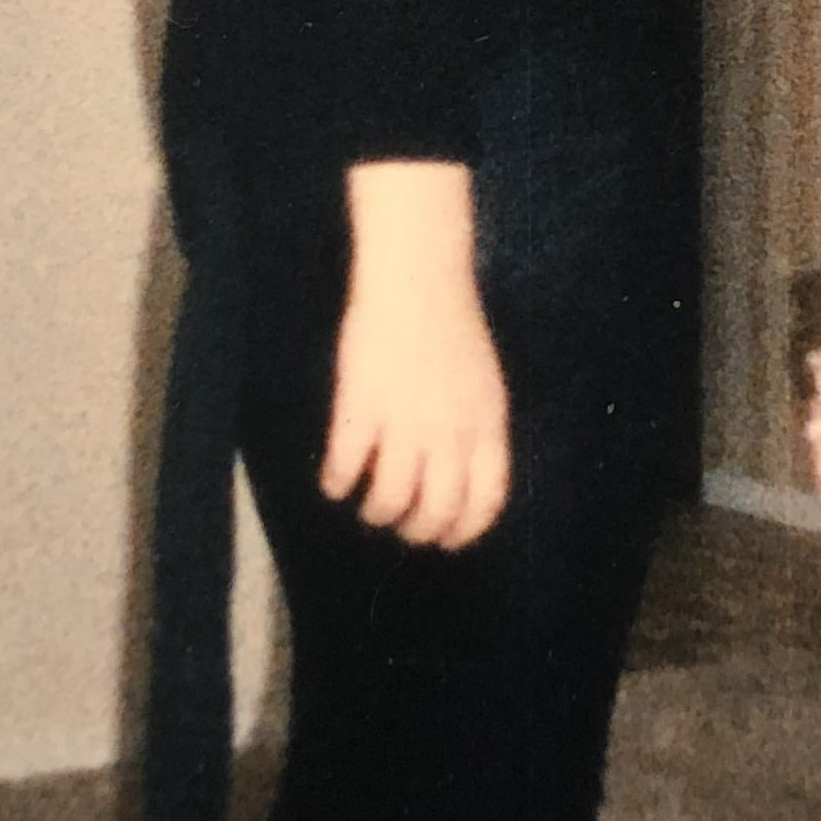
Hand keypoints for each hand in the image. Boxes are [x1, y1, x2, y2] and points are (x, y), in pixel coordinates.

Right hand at [323, 164, 512, 547]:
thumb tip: (466, 479)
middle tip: (399, 524)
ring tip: (367, 507)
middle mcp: (449, 432)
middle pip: (436, 510)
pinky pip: (346, 467)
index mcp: (486, 426)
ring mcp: (405, 422)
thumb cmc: (451, 326)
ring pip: (390, 499)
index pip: (485, 502)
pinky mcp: (361, 407)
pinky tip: (334, 482)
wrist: (418, 280)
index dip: (464, 531)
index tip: (445, 541)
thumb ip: (477, 431)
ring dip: (376, 512)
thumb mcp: (484, 384)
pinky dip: (338, 483)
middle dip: (415, 529)